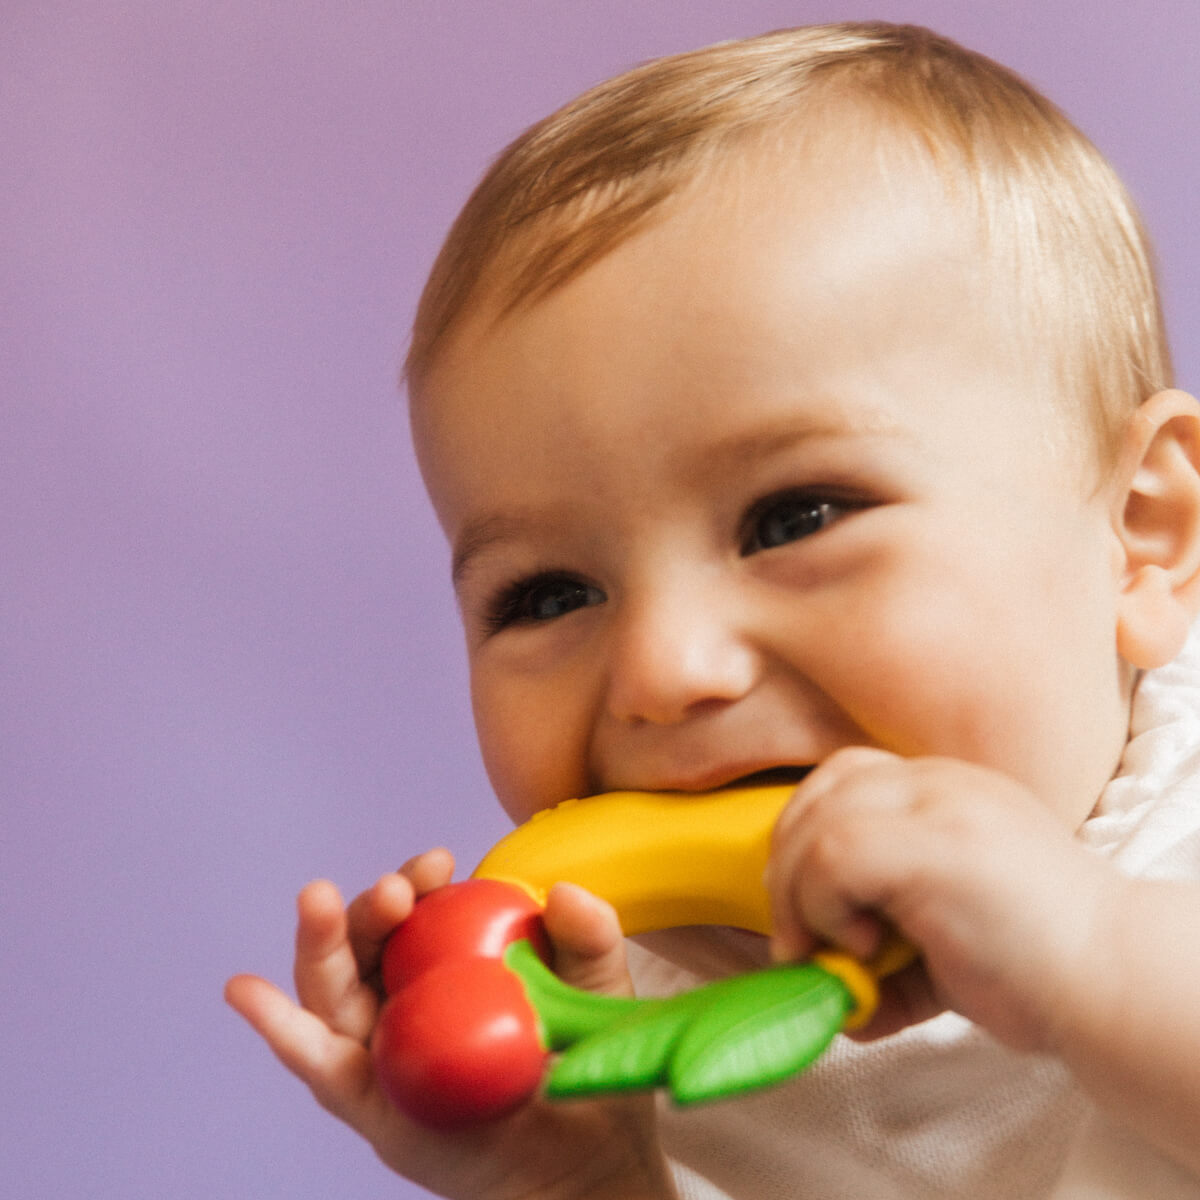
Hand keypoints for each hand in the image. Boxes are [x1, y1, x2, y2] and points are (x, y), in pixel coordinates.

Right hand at [225, 851, 677, 1199]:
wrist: (586, 1164)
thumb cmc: (582, 1066)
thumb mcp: (595, 989)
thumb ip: (589, 936)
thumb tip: (564, 890)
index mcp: (448, 962)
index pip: (418, 911)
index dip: (416, 882)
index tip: (438, 862)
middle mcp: (404, 998)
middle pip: (366, 942)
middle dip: (371, 907)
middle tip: (395, 889)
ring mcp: (380, 1049)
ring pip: (332, 988)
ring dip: (320, 941)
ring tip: (315, 899)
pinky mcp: (366, 1102)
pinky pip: (315, 1061)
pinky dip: (277, 1026)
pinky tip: (244, 988)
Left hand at [765, 748, 1115, 1053]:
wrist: (1115, 983)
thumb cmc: (1036, 968)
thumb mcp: (943, 940)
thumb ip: (883, 948)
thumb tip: (825, 987)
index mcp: (943, 791)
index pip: (843, 781)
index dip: (804, 841)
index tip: (806, 910)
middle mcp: (937, 783)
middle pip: (819, 794)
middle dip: (786, 871)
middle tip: (801, 944)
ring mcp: (938, 805)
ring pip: (816, 824)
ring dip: (799, 898)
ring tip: (833, 956)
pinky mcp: (933, 843)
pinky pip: (832, 855)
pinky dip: (823, 908)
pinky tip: (864, 948)